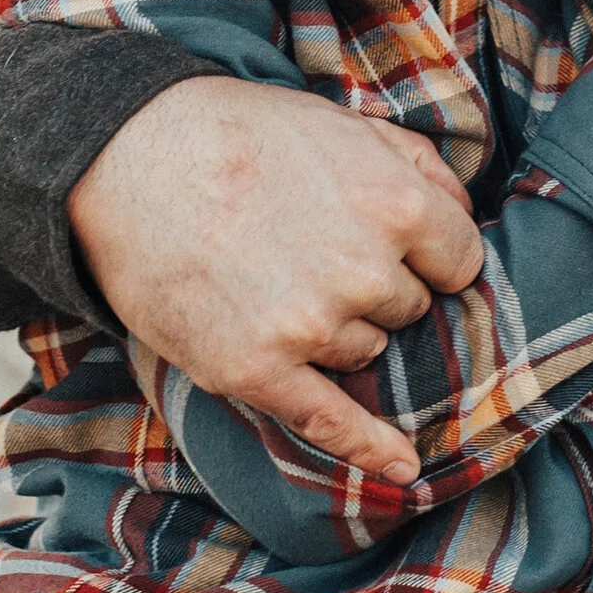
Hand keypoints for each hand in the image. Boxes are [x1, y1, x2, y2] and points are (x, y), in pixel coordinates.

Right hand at [67, 79, 482, 483]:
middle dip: (374, 287)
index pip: (460, 262)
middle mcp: (366, 272)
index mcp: (397, 206)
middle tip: (307, 246)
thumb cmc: (236, 133)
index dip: (429, 256)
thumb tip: (466, 215)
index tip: (397, 247)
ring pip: (365, 351)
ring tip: (271, 276)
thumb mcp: (343, 122)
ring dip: (335, 329)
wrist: (126, 158)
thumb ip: (419, 167)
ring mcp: (312, 326)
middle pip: (409, 309)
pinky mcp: (256, 369)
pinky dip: (370, 448)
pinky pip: (330, 421)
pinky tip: (403, 470)